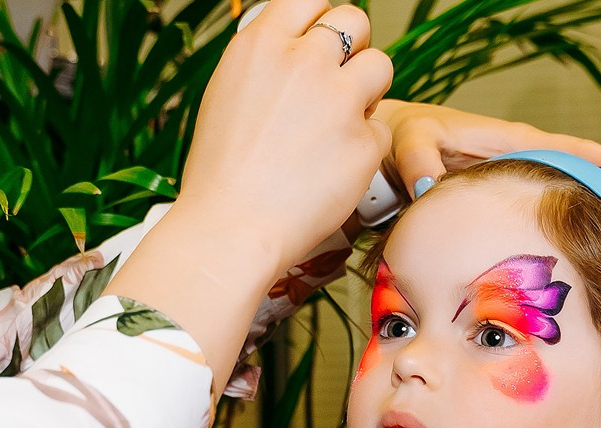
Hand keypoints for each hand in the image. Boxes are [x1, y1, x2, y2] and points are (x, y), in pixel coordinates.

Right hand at [178, 0, 392, 275]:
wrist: (229, 232)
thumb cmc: (219, 180)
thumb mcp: (226, 99)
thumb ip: (265, 69)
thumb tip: (292, 54)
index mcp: (262, 45)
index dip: (321, 22)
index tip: (321, 48)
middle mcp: (303, 62)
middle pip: (355, 21)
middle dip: (353, 51)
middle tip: (338, 90)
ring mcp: (338, 100)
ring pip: (380, 67)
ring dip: (368, 93)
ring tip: (341, 130)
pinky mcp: (363, 143)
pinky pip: (380, 132)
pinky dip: (364, 151)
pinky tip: (334, 174)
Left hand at [373, 99, 600, 201]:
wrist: (390, 144)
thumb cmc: (403, 137)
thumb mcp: (409, 141)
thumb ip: (418, 160)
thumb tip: (429, 185)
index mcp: (508, 142)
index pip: (567, 150)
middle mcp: (518, 158)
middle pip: (575, 173)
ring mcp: (512, 178)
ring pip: (559, 193)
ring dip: (588, 210)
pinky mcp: (500, 196)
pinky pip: (537, 208)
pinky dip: (557, 223)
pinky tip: (572, 249)